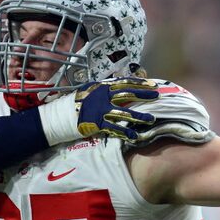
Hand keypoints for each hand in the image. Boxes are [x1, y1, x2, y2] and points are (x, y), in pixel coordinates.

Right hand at [38, 77, 158, 145]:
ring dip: (138, 117)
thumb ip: (106, 88)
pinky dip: (125, 133)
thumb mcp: (92, 90)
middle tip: (157, 96)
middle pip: (127, 95)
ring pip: (123, 113)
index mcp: (102, 87)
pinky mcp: (97, 124)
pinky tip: (135, 136)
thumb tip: (121, 83)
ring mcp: (100, 111)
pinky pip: (114, 129)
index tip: (153, 85)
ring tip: (151, 119)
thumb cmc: (79, 102)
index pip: (124, 83)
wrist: (62, 115)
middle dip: (143, 95)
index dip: (139, 83)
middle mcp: (102, 97)